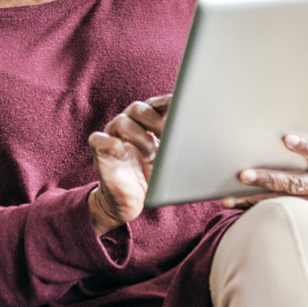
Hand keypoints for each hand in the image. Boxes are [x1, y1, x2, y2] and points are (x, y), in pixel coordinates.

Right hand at [88, 95, 170, 235]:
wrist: (130, 203)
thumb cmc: (153, 179)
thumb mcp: (171, 162)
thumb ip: (182, 147)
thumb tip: (208, 140)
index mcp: (148, 123)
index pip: (158, 104)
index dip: (168, 103)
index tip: (183, 107)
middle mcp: (129, 125)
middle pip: (138, 108)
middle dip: (155, 120)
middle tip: (168, 133)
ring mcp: (113, 137)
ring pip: (121, 122)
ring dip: (139, 136)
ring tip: (150, 154)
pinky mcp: (100, 152)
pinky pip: (99, 140)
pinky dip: (112, 144)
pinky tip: (123, 153)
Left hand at [220, 134, 307, 216]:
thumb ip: (302, 148)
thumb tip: (266, 132)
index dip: (304, 146)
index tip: (286, 139)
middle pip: (295, 183)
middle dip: (268, 179)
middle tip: (243, 175)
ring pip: (282, 204)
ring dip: (252, 200)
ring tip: (228, 198)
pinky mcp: (304, 221)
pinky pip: (276, 216)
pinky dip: (252, 210)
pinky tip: (233, 206)